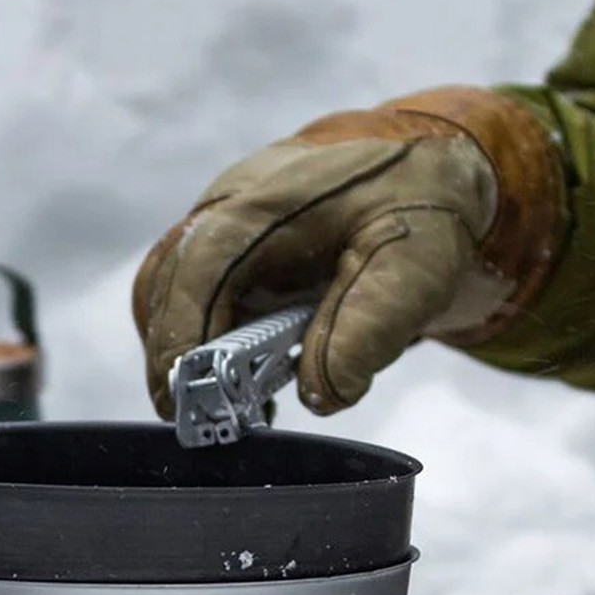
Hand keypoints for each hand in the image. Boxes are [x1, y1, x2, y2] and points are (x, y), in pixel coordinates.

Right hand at [131, 88, 561, 418]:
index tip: (184, 399)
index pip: (201, 266)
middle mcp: (232, 202)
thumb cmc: (421, 212)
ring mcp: (225, 220)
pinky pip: (196, 292)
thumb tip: (320, 393)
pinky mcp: (232, 244)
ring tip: (233, 411)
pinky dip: (207, 341)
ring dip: (189, 351)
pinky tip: (245, 384)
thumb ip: (371, 328)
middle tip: (207, 423)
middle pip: (166, 281)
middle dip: (176, 356)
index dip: (183, 334)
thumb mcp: (418, 269)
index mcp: (272, 200)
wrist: (428, 170)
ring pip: (171, 289)